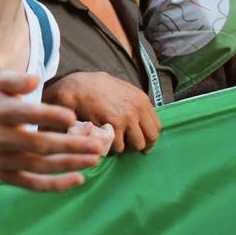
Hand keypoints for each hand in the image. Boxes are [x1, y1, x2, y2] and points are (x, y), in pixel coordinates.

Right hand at [0, 72, 108, 191]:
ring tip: (95, 158)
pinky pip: (32, 185)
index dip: (48, 115)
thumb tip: (35, 79)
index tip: (72, 116)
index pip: (25, 114)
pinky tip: (79, 178)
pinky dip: (55, 185)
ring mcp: (2, 160)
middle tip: (96, 144)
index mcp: (0, 113)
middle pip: (38, 145)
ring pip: (39, 167)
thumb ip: (16, 80)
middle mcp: (0, 138)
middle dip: (70, 145)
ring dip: (69, 164)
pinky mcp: (5, 175)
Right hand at [43, 71, 160, 153]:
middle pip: (150, 138)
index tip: (144, 144)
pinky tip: (105, 141)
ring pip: (135, 145)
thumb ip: (134, 105)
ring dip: (126, 147)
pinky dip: (112, 147)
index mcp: (142, 100)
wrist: (79, 87)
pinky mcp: (113, 126)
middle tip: (130, 148)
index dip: (150, 138)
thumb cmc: (97, 88)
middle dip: (140, 145)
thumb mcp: (123, 90)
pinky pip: (118, 146)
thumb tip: (141, 121)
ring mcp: (126, 118)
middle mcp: (138, 109)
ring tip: (115, 143)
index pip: (156, 126)